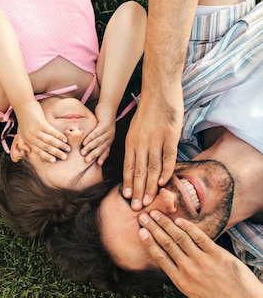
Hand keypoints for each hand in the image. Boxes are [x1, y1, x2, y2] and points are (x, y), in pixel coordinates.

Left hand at [15, 101, 70, 162]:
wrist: (22, 104)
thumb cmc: (23, 117)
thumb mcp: (20, 131)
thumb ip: (23, 142)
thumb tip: (28, 151)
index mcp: (27, 140)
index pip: (38, 151)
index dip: (46, 156)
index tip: (54, 161)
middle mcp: (31, 137)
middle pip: (46, 148)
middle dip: (56, 153)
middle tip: (65, 157)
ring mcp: (36, 131)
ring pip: (50, 141)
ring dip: (60, 145)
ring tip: (68, 149)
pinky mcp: (40, 123)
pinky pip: (52, 132)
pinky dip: (59, 136)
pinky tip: (65, 139)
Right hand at [81, 102, 115, 165]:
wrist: (108, 106)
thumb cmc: (102, 119)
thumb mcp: (101, 130)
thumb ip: (97, 138)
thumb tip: (88, 146)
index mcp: (110, 139)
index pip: (106, 150)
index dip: (102, 157)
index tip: (98, 164)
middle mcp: (110, 136)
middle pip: (102, 148)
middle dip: (94, 155)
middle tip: (86, 161)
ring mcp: (108, 131)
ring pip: (98, 142)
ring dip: (90, 148)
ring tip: (82, 152)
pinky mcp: (104, 125)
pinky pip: (96, 133)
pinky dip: (90, 138)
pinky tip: (84, 142)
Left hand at [122, 92, 182, 209]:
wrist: (159, 89)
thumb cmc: (148, 110)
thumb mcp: (135, 128)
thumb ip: (136, 145)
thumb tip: (138, 162)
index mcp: (131, 142)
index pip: (129, 167)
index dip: (129, 183)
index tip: (127, 198)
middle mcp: (141, 143)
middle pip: (139, 172)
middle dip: (138, 191)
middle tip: (137, 208)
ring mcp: (156, 139)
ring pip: (152, 167)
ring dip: (151, 186)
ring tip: (149, 201)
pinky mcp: (170, 135)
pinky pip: (168, 156)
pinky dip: (166, 170)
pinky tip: (164, 182)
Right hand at [137, 210, 262, 297]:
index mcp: (181, 282)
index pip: (160, 258)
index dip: (149, 243)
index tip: (141, 232)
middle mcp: (189, 270)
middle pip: (167, 244)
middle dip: (154, 229)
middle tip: (144, 217)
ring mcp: (203, 261)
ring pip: (180, 238)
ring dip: (167, 224)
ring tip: (157, 214)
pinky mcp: (218, 255)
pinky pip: (200, 237)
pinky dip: (189, 227)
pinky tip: (179, 220)